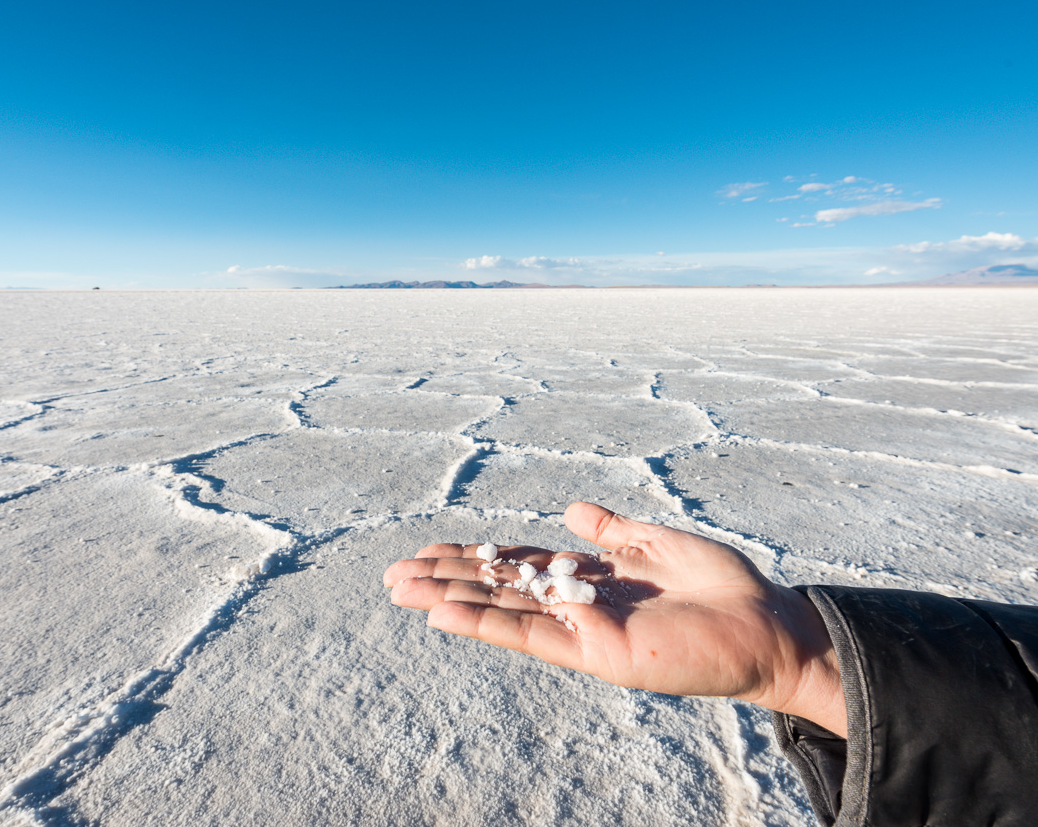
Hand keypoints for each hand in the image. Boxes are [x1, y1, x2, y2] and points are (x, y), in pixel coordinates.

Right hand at [383, 502, 845, 735]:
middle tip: (393, 573)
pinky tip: (445, 617)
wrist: (770, 626)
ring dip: (450, 601)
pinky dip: (486, 626)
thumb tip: (572, 510)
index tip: (431, 551)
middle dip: (446, 579)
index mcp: (590, 578)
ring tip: (401, 590)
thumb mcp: (659, 542)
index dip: (474, 557)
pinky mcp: (598, 653)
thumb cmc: (724, 586)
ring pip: (501, 612)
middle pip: (497, 588)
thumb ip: (614, 529)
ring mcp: (583, 631)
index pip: (517, 565)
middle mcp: (578, 605)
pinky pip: (532, 638)